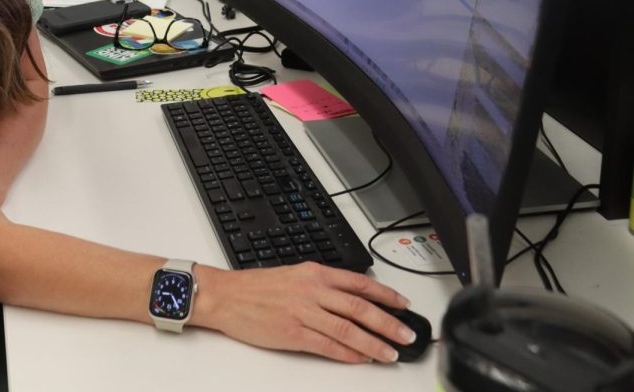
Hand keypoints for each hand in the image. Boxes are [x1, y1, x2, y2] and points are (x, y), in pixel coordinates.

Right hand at [194, 263, 415, 363]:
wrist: (226, 296)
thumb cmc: (255, 288)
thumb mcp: (293, 275)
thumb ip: (321, 285)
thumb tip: (350, 299)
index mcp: (314, 273)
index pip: (359, 283)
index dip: (386, 295)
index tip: (403, 305)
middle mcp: (312, 290)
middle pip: (360, 307)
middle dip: (389, 323)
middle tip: (407, 335)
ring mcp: (303, 313)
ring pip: (349, 329)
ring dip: (374, 343)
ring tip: (391, 353)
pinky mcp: (293, 334)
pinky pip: (328, 345)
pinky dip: (348, 354)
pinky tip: (361, 359)